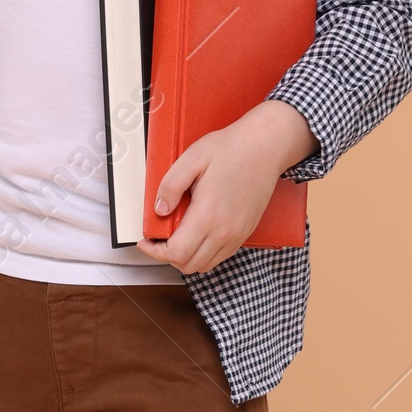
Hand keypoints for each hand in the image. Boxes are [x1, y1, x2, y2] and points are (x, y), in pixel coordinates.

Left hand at [138, 100, 315, 273]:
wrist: (265, 147)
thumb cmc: (231, 149)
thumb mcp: (192, 158)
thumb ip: (171, 186)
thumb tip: (159, 210)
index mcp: (208, 215)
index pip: (176, 253)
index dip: (154, 252)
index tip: (146, 242)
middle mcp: (225, 231)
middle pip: (189, 265)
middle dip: (167, 257)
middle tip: (157, 240)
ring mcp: (237, 234)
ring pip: (205, 265)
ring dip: (186, 258)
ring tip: (176, 238)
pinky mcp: (245, 232)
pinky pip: (220, 256)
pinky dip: (203, 254)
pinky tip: (196, 235)